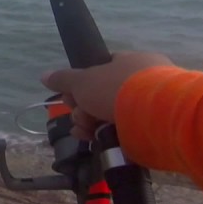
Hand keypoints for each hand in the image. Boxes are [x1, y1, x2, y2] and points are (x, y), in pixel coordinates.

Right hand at [41, 51, 174, 139]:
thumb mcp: (82, 81)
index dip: (83, 85)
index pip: (103, 70)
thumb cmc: (118, 88)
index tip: (72, 97)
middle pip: (104, 96)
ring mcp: (152, 106)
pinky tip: (100, 141)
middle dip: (85, 108)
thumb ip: (63, 79)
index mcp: (132, 61)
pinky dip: (112, 137)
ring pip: (114, 115)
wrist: (157, 116)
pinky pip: (128, 131)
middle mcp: (145, 81)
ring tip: (87, 133)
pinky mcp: (158, 128)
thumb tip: (44, 76)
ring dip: (93, 124)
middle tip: (80, 116)